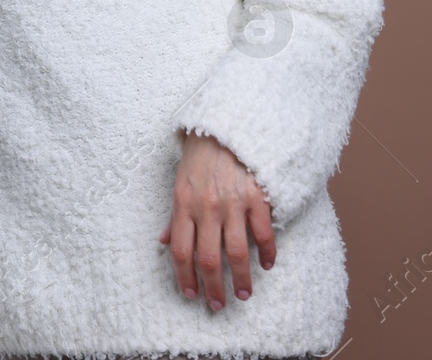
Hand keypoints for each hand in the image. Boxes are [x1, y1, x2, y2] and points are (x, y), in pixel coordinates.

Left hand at [160, 131, 276, 310]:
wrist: (224, 127)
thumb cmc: (199, 158)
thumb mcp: (179, 184)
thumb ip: (175, 216)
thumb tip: (164, 243)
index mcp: (184, 204)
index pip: (181, 250)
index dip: (185, 276)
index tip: (190, 294)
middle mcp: (207, 206)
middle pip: (208, 257)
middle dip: (213, 286)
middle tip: (219, 305)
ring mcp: (233, 202)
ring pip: (237, 251)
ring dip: (241, 278)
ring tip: (243, 294)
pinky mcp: (258, 196)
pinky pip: (263, 233)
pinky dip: (267, 253)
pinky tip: (267, 265)